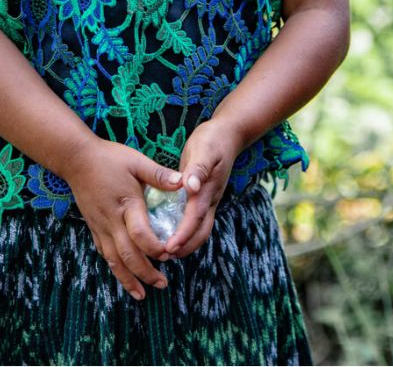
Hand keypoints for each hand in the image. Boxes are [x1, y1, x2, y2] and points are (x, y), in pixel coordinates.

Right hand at [62, 137, 183, 300]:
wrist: (76, 159)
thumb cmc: (108, 158)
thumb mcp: (136, 161)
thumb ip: (159, 174)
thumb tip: (184, 183)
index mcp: (126, 204)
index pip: (141, 234)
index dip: (156, 248)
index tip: (169, 254)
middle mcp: (112, 220)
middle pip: (127, 255)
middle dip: (145, 273)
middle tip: (162, 284)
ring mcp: (100, 226)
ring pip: (113, 260)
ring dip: (128, 279)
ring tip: (142, 294)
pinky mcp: (93, 227)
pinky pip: (104, 253)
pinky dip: (115, 268)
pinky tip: (123, 276)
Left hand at [166, 119, 240, 257]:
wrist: (228, 134)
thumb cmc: (213, 139)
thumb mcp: (204, 149)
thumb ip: (198, 169)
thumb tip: (191, 187)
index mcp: (207, 191)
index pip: (195, 219)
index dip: (182, 235)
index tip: (168, 248)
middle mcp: (210, 199)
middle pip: (201, 233)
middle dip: (185, 248)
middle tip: (163, 257)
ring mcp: (208, 199)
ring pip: (200, 229)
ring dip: (186, 243)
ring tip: (165, 251)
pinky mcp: (204, 196)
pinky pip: (195, 219)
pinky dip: (185, 230)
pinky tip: (170, 231)